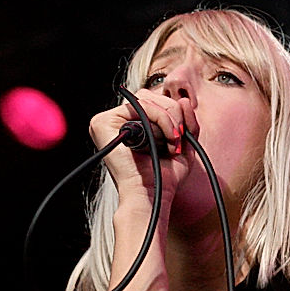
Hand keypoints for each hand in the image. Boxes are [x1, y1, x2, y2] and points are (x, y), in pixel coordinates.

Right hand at [88, 89, 200, 212]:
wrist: (153, 194)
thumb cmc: (165, 177)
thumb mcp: (183, 145)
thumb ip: (187, 122)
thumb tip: (183, 100)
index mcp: (133, 125)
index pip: (154, 101)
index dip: (173, 113)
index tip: (182, 136)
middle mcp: (119, 121)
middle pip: (150, 96)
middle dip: (173, 114)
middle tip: (178, 139)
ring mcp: (108, 121)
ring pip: (146, 99)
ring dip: (168, 119)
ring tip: (172, 143)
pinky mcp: (102, 122)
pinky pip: (139, 105)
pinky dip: (158, 119)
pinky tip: (164, 140)